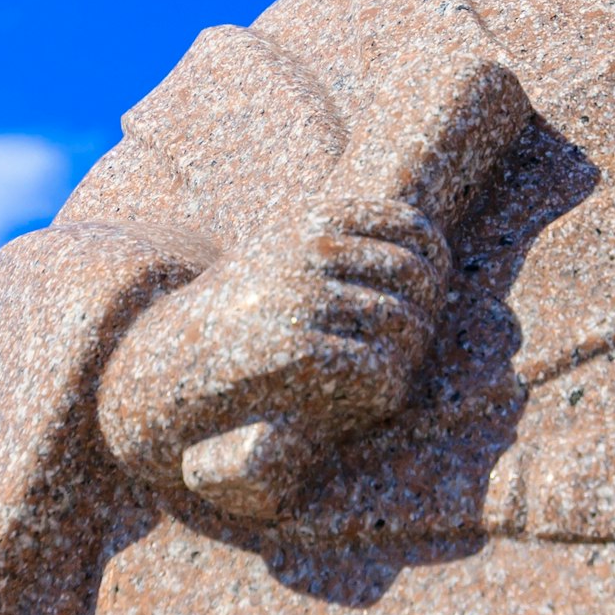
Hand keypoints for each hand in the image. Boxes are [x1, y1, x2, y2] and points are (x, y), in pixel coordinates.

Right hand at [98, 193, 452, 520]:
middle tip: (414, 340)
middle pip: (416, 278)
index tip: (430, 291)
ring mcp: (304, 298)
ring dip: (407, 355)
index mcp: (315, 217)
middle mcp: (311, 250)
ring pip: (404, 325)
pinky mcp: (298, 350)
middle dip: (426, 313)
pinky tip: (372, 397)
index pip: (413, 229)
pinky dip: (384, 388)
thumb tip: (435, 254)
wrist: (178, 359)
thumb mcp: (290, 249)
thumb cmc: (248, 306)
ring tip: (392, 369)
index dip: (435, 263)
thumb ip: (348, 238)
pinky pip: (377, 369)